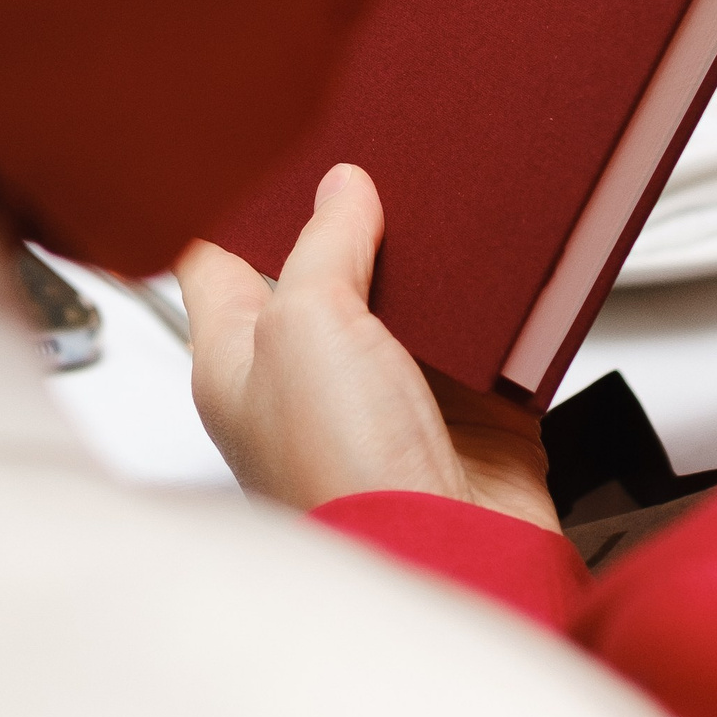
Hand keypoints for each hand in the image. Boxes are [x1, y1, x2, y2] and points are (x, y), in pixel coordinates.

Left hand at [177, 163, 557, 526]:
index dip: (234, 206)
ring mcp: (389, 400)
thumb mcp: (304, 324)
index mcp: (236, 362)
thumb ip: (321, 248)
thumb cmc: (340, 479)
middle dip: (354, 222)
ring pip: (409, 302)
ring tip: (447, 201)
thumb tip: (340, 190)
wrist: (446, 562)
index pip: (215, 263)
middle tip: (379, 162)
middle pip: (324, 274)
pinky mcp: (465, 418)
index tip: (264, 154)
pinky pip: (484, 341)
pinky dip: (497, 307)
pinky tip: (501, 267)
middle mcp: (308, 382)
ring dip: (432, 262)